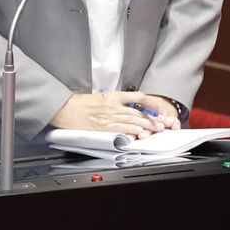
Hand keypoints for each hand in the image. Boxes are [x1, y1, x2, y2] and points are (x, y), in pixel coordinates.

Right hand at [49, 92, 179, 137]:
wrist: (66, 108)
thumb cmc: (79, 104)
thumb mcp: (99, 97)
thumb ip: (113, 101)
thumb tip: (126, 106)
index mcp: (112, 96)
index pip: (137, 96)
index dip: (150, 103)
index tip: (157, 108)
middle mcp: (113, 105)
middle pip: (138, 111)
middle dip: (153, 118)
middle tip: (163, 123)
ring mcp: (109, 116)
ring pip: (132, 121)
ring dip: (146, 126)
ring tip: (156, 129)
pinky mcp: (103, 127)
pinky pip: (120, 129)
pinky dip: (131, 131)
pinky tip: (139, 133)